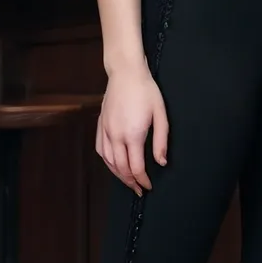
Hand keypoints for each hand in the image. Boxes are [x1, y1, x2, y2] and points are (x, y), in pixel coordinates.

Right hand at [96, 65, 167, 194]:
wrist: (126, 72)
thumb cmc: (146, 91)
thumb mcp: (160, 115)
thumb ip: (160, 141)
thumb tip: (161, 162)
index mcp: (132, 134)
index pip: (136, 167)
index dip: (142, 181)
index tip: (148, 186)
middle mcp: (116, 135)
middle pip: (121, 168)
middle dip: (130, 182)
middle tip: (138, 190)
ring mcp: (106, 130)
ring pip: (108, 161)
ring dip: (117, 174)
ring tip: (127, 181)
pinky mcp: (101, 124)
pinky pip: (100, 149)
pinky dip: (106, 161)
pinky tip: (113, 164)